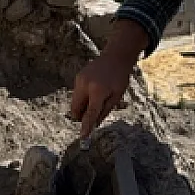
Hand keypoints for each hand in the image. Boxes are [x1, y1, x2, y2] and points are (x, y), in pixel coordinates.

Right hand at [70, 20, 145, 139]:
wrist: (115, 57)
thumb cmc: (120, 77)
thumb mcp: (117, 96)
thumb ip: (104, 111)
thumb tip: (94, 124)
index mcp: (98, 91)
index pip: (90, 113)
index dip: (86, 126)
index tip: (83, 137)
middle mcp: (85, 85)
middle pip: (76, 109)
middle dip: (81, 116)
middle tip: (91, 116)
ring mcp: (79, 80)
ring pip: (75, 102)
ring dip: (83, 106)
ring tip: (97, 98)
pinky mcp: (78, 77)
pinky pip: (77, 94)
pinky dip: (83, 98)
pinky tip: (95, 91)